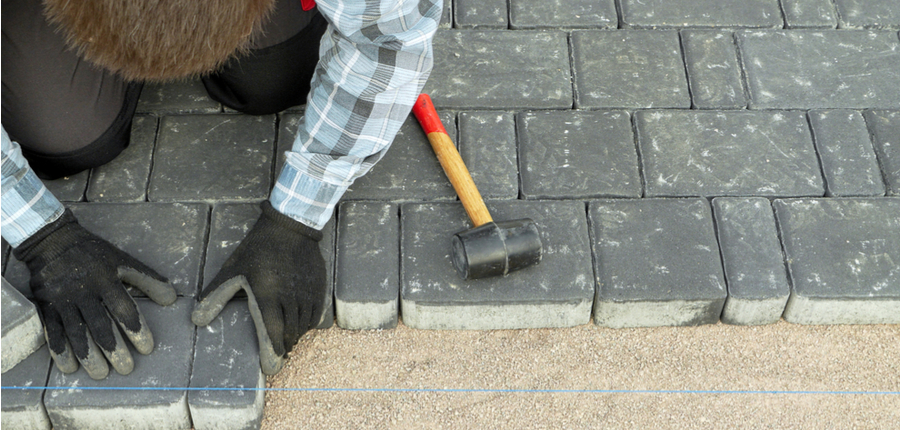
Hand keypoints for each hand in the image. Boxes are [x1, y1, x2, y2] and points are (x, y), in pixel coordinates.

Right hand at [13, 209, 175, 378]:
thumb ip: (147, 280)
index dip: (137, 330)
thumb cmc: (94, 254)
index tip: (147, 348)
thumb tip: (171, 298)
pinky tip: (70, 368)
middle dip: (115, 350)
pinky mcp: (46, 305)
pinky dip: (61, 352)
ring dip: (89, 356)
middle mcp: (85, 291)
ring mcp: (63, 300)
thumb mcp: (123, 260)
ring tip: (101, 374)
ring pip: (77, 333)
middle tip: (126, 369)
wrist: (53, 241)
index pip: (124, 310)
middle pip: (101, 326)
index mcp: (106, 279)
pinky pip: (52, 332)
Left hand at [192, 201, 326, 374]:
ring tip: (287, 340)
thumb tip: (196, 321)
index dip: (272, 353)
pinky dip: (307, 325)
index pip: (273, 334)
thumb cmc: (258, 250)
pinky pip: (316, 315)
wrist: (290, 228)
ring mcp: (307, 294)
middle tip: (277, 354)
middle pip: (290, 334)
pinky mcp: (319, 289)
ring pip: (303, 326)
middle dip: (283, 347)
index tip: (271, 367)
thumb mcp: (233, 270)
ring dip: (295, 336)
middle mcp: (290, 299)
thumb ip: (216, 296)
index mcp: (268, 297)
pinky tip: (300, 324)